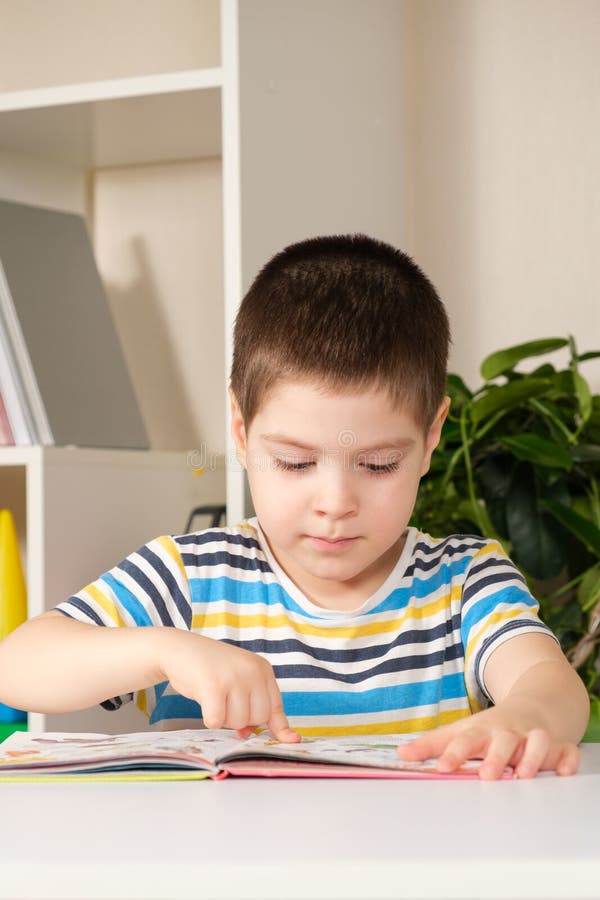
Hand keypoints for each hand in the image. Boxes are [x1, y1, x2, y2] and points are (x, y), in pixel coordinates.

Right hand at [158, 630, 299, 742]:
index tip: (292, 741)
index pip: (276, 706)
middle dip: (241, 720)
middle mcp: (252, 671)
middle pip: (258, 718)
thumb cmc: (209, 669)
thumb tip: (251, 735)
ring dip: (223, 718)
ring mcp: (234, 677)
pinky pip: (217, 721)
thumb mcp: (238, 680)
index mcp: (262, 669)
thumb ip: (250, 704)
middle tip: (225, 702)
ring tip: (214, 696)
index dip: (279, 726)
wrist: (179, 648)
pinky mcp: (214, 685)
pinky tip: (204, 701)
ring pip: (238, 722)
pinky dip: (209, 718)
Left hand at [396, 705, 579, 779]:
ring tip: (524, 774)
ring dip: (532, 757)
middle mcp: (508, 732)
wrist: (534, 706)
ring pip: (537, 741)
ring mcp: (534, 737)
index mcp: (483, 731)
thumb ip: (432, 745)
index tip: (440, 768)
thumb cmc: (491, 727)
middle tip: (487, 776)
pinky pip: (567, 750)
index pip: (466, 740)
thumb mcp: (461, 731)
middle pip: (502, 740)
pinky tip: (564, 771)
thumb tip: (401, 754)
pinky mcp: (558, 745)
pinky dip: (567, 759)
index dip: (453, 753)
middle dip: (496, 757)